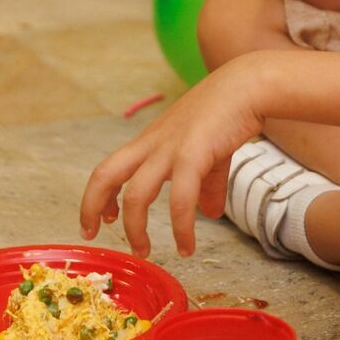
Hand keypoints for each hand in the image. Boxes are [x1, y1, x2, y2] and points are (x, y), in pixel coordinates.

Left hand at [79, 57, 268, 256]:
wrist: (248, 86)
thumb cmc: (228, 114)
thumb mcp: (210, 152)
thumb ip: (207, 184)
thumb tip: (209, 213)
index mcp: (151, 141)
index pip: (110, 167)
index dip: (99, 195)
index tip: (105, 218)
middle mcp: (152, 143)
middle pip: (105, 174)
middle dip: (91, 206)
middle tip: (91, 234)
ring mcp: (169, 148)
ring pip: (136, 194)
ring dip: (135, 229)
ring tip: (143, 253)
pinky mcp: (192, 154)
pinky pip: (179, 199)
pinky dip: (181, 228)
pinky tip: (187, 246)